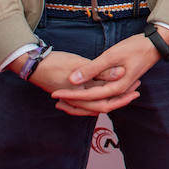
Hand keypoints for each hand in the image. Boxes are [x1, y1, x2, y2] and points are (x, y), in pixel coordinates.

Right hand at [15, 50, 129, 115]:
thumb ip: (100, 71)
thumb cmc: (55, 62)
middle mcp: (76, 101)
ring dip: (110, 98)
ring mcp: (72, 99)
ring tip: (125, 90)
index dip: (123, 97)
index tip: (136, 90)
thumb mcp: (80, 64)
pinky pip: (87, 101)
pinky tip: (105, 91)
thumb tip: (121, 73)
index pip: (105, 103)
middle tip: (135, 91)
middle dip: (120, 99)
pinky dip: (98, 97)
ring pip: (95, 104)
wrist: (32, 64)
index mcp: (79, 96)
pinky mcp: (70, 93)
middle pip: (102, 106)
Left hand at [49, 32, 163, 114]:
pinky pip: (103, 95)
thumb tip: (72, 80)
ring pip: (98, 101)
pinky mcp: (121, 83)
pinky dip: (90, 95)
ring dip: (81, 101)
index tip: (54, 93)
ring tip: (65, 99)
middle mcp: (118, 91)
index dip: (70, 95)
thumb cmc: (136, 47)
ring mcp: (121, 88)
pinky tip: (82, 90)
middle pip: (92, 105)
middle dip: (73, 103)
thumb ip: (92, 69)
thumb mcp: (112, 55)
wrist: (156, 44)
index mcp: (116, 87)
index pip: (88, 97)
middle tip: (56, 99)